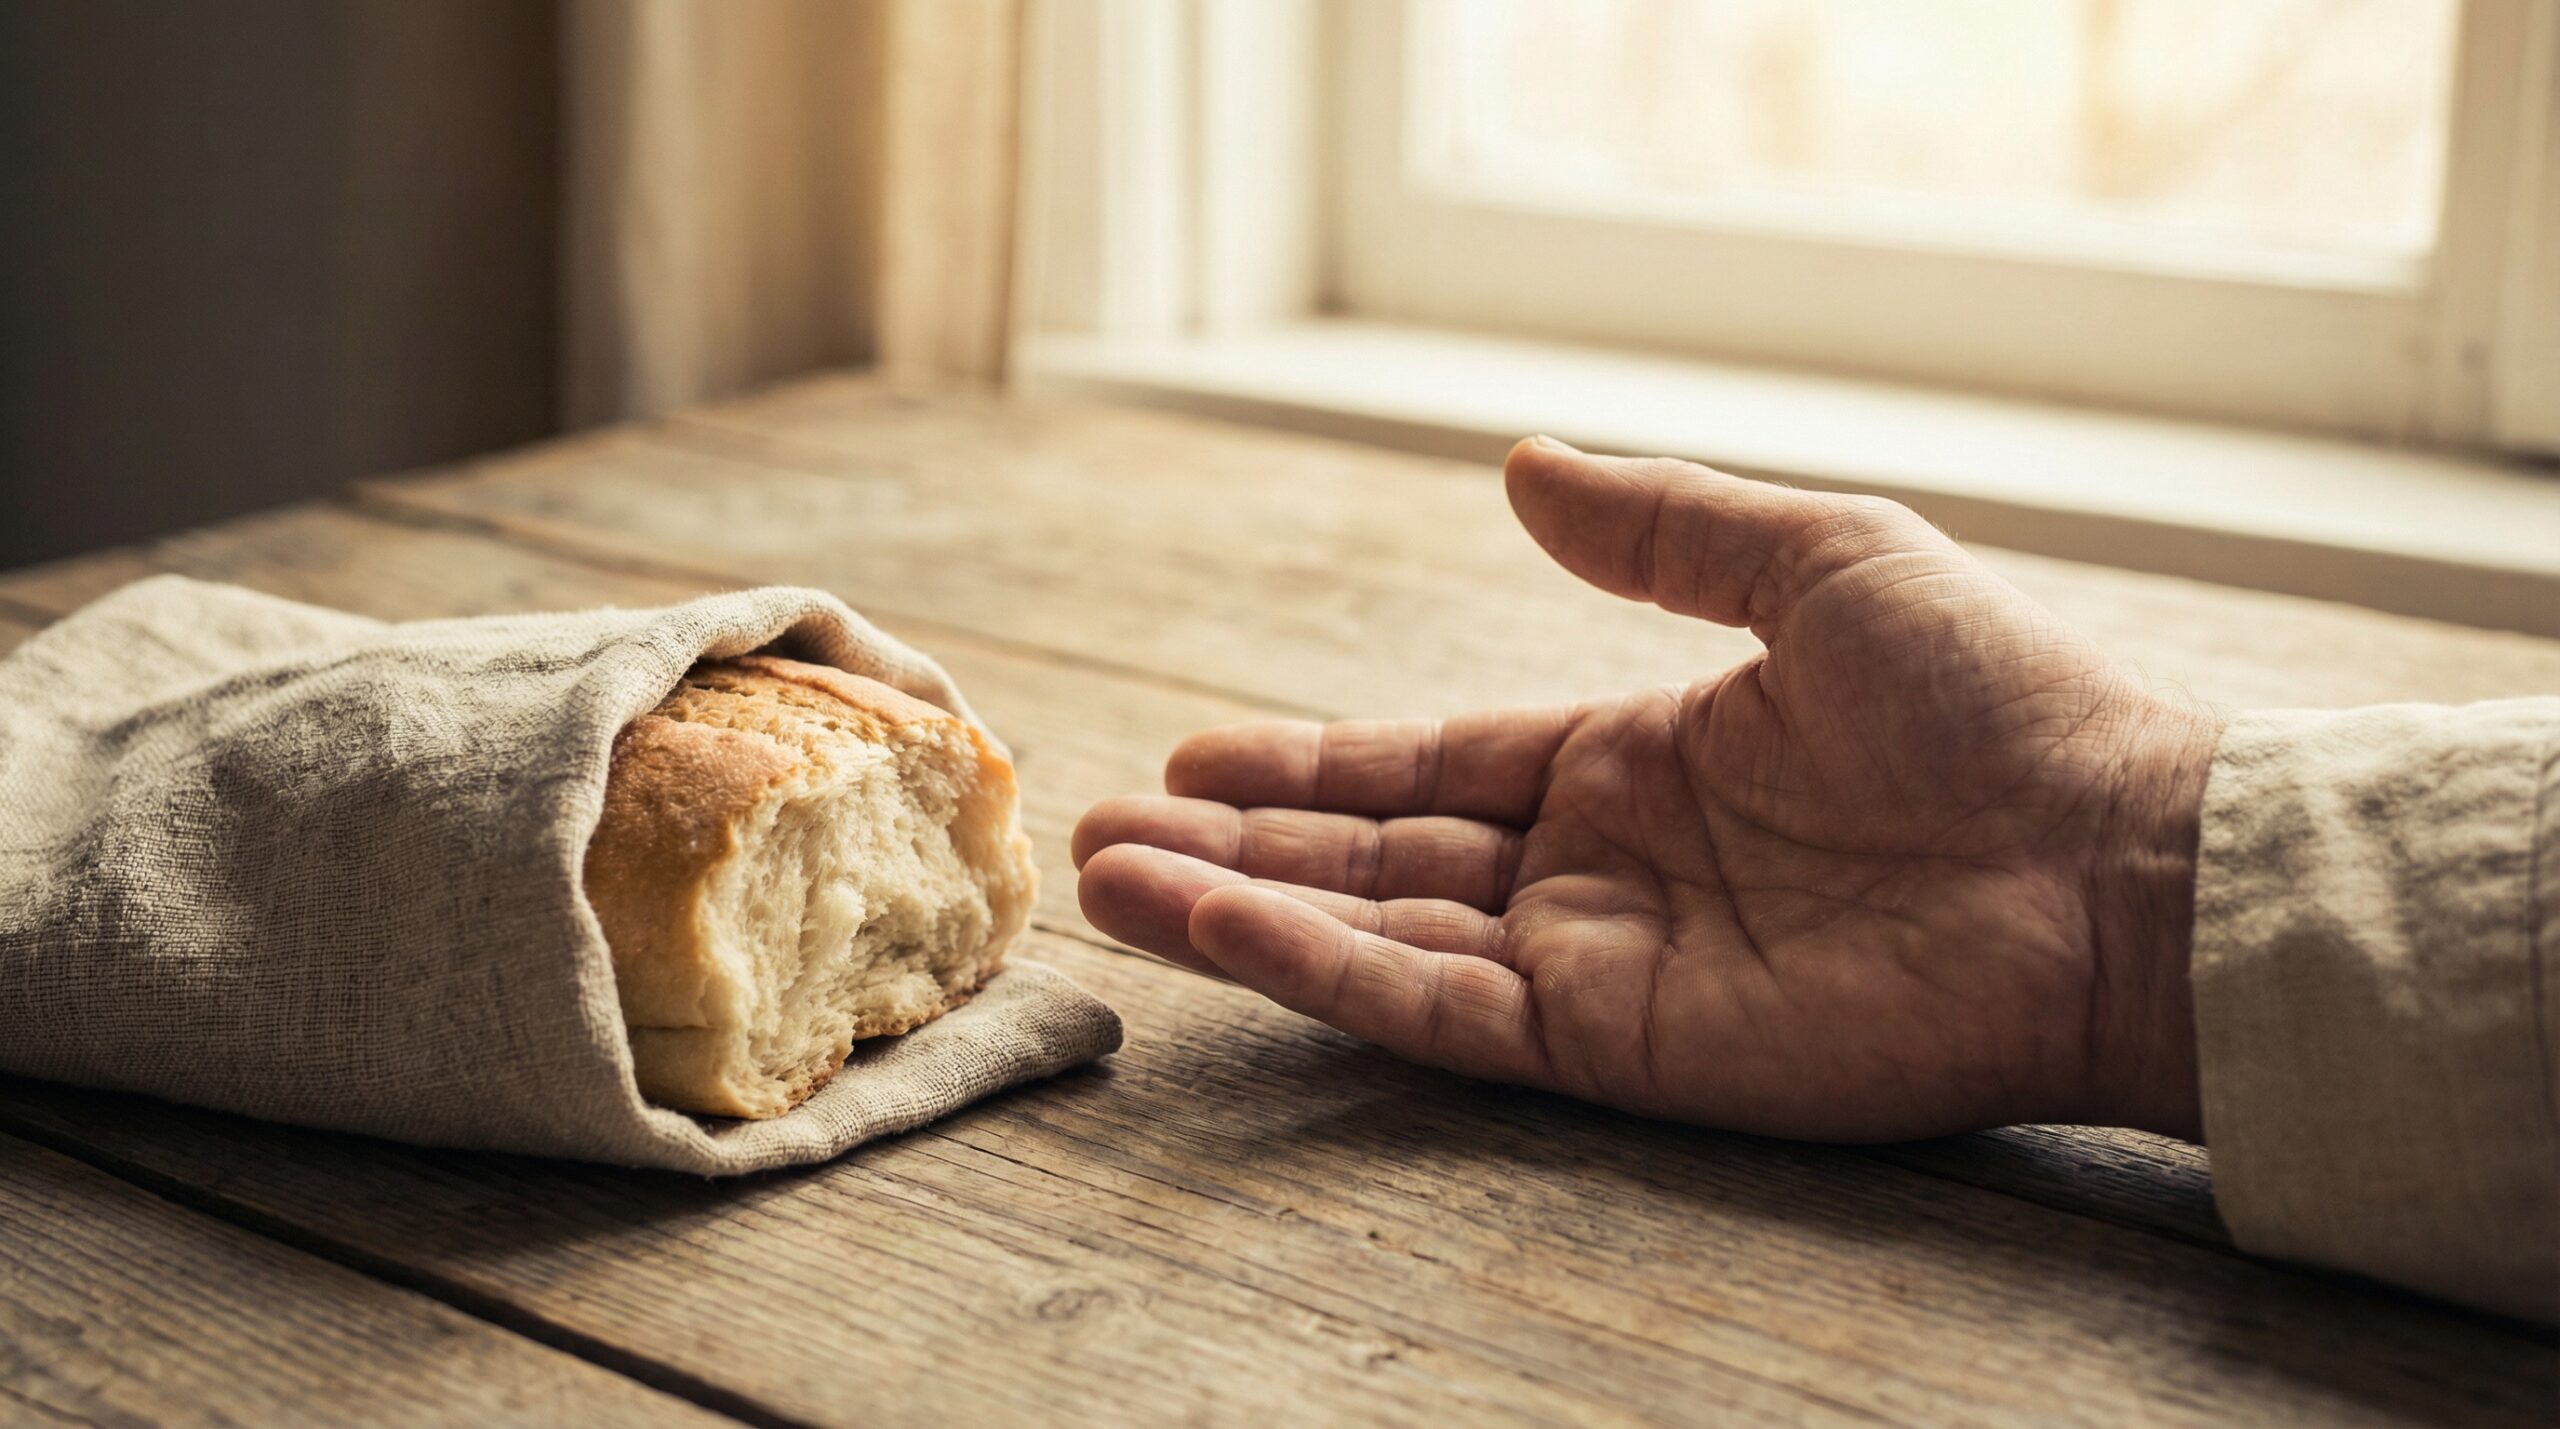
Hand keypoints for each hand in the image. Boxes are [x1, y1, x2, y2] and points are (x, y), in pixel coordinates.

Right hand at [1074, 439, 2219, 1140]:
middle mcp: (1602, 868)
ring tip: (1109, 880)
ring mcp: (1604, 963)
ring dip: (1240, 909)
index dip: (1312, 761)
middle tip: (1102, 827)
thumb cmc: (1998, 701)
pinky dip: (1323, 970)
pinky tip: (1222, 928)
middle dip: (1241, 841)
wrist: (2116, 865)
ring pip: (1382, 938)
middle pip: (1380, 855)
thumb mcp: (1816, 562)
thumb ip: (1660, 526)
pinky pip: (1439, 1008)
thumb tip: (1521, 466)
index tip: (1195, 754)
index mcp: (1639, 760)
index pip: (1435, 765)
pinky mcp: (1620, 1047)